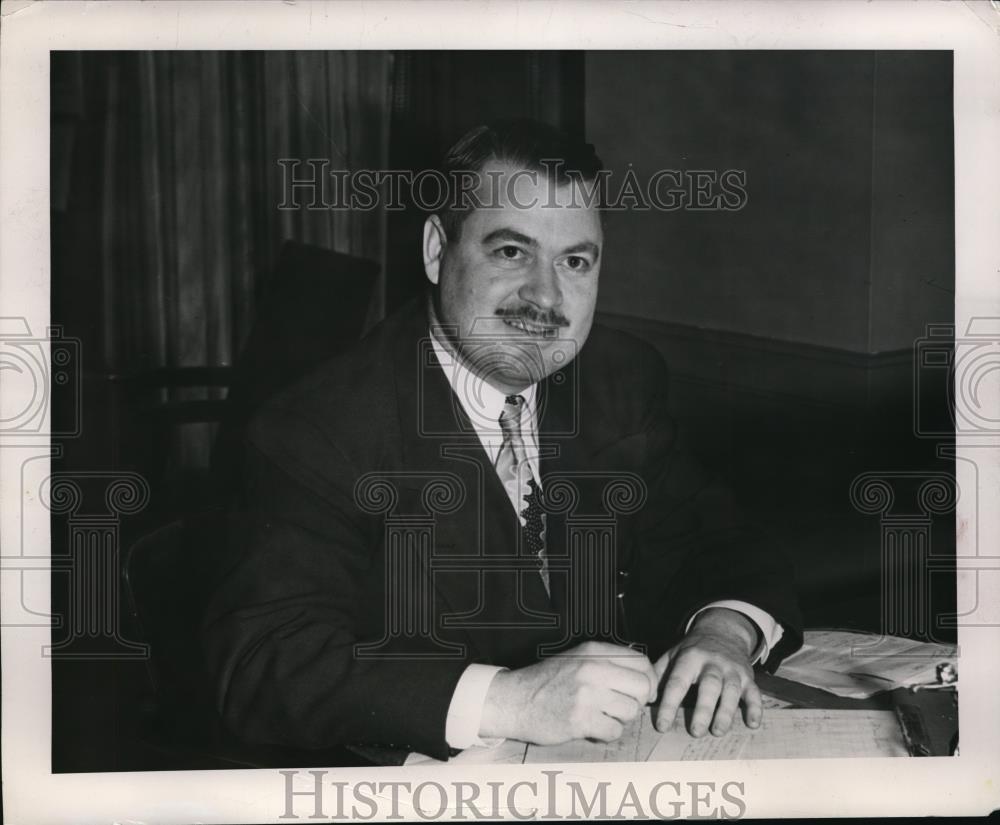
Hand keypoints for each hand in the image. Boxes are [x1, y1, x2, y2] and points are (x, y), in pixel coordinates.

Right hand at [479, 641, 658, 744]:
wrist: (515, 700)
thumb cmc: (548, 682)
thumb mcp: (577, 659)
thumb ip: (608, 662)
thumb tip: (644, 677)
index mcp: (593, 651)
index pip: (641, 661)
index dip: (648, 679)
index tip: (641, 691)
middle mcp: (592, 669)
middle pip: (642, 687)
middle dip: (637, 702)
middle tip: (621, 707)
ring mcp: (586, 694)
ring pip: (631, 711)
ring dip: (620, 719)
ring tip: (602, 716)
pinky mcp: (580, 720)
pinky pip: (615, 731)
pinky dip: (607, 733)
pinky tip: (592, 727)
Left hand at [653, 608, 761, 737]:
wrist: (723, 631)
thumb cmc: (693, 649)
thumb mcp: (673, 654)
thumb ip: (659, 673)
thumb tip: (647, 696)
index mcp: (690, 658)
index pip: (677, 682)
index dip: (669, 705)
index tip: (662, 725)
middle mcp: (713, 663)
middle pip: (709, 686)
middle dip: (703, 710)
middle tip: (695, 731)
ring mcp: (732, 670)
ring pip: (732, 691)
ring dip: (726, 712)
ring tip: (717, 731)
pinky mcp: (748, 677)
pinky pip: (755, 693)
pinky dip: (755, 708)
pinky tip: (752, 724)